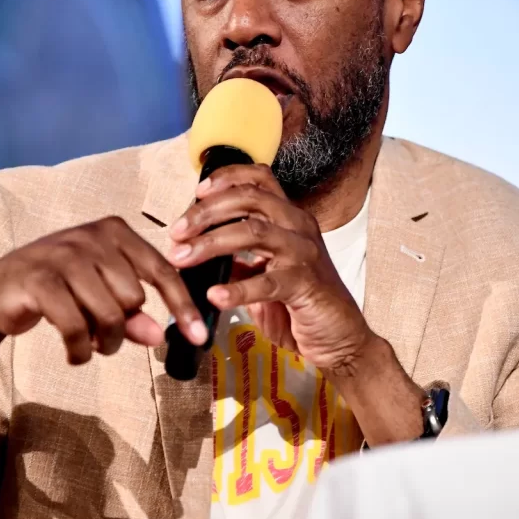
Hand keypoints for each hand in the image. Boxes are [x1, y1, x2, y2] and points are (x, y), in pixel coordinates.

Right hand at [0, 216, 206, 429]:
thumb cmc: (60, 290)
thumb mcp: (101, 298)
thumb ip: (133, 316)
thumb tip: (158, 336)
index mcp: (115, 231)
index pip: (162, 270)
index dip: (182, 306)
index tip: (200, 338)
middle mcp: (91, 236)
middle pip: (133, 298)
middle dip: (124, 329)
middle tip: (107, 338)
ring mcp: (63, 255)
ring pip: (109, 313)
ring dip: (104, 343)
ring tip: (92, 346)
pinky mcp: (39, 279)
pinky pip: (76, 325)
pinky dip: (80, 349)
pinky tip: (75, 354)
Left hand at [168, 163, 373, 372]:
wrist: (341, 339)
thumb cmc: (304, 305)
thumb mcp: (265, 277)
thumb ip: (240, 261)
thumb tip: (199, 252)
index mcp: (290, 220)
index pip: (259, 180)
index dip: (227, 179)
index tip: (198, 192)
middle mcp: (299, 228)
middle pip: (249, 199)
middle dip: (206, 212)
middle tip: (177, 231)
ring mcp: (304, 254)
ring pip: (252, 231)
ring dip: (210, 242)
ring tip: (183, 257)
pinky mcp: (305, 285)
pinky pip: (266, 282)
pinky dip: (236, 289)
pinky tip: (215, 296)